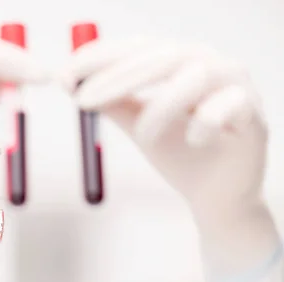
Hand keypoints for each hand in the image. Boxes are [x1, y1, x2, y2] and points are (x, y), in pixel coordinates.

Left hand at [60, 38, 267, 220]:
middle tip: (82, 101)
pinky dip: (202, 124)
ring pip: (194, 77)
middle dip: (117, 77)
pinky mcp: (254, 115)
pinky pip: (226, 107)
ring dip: (159, 108)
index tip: (64, 76)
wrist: (215, 196)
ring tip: (143, 137)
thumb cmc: (178, 153)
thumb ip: (112, 102)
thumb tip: (70, 83)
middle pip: (162, 55)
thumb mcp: (137, 125)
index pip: (137, 47)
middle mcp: (209, 63)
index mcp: (180, 60)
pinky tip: (193, 141)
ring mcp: (236, 85)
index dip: (99, 57)